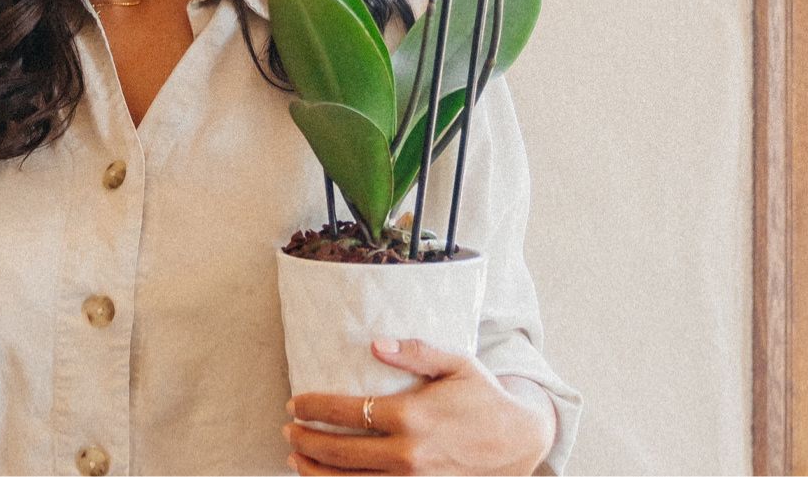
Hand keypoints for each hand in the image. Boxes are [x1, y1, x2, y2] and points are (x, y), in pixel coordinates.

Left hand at [283, 338, 554, 475]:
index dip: (314, 407)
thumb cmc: (484, 399)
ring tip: (296, 458)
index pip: (347, 412)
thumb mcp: (457, 365)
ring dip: (315, 472)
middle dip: (306, 440)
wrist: (519, 442)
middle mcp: (408, 454)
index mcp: (412, 416)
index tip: (295, 402)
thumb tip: (376, 343)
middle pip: (339, 451)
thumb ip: (415, 352)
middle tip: (288, 429)